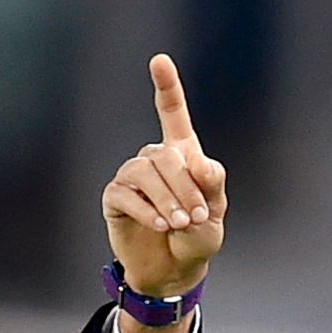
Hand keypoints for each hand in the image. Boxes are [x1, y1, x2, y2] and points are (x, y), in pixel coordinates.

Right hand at [102, 53, 227, 297]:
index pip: (172, 113)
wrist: (174, 271)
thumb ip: (212, 184)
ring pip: (144, 172)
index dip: (166, 87)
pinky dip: (146, 210)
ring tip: (178, 224)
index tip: (159, 61)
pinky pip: (126, 194)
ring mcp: (132, 178)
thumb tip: (198, 163)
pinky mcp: (116, 199)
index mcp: (181, 154)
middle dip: (184, 186)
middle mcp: (154, 160)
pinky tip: (159, 225)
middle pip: (165, 155)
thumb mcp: (215, 211)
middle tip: (195, 216)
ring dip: (166, 199)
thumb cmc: (197, 237)